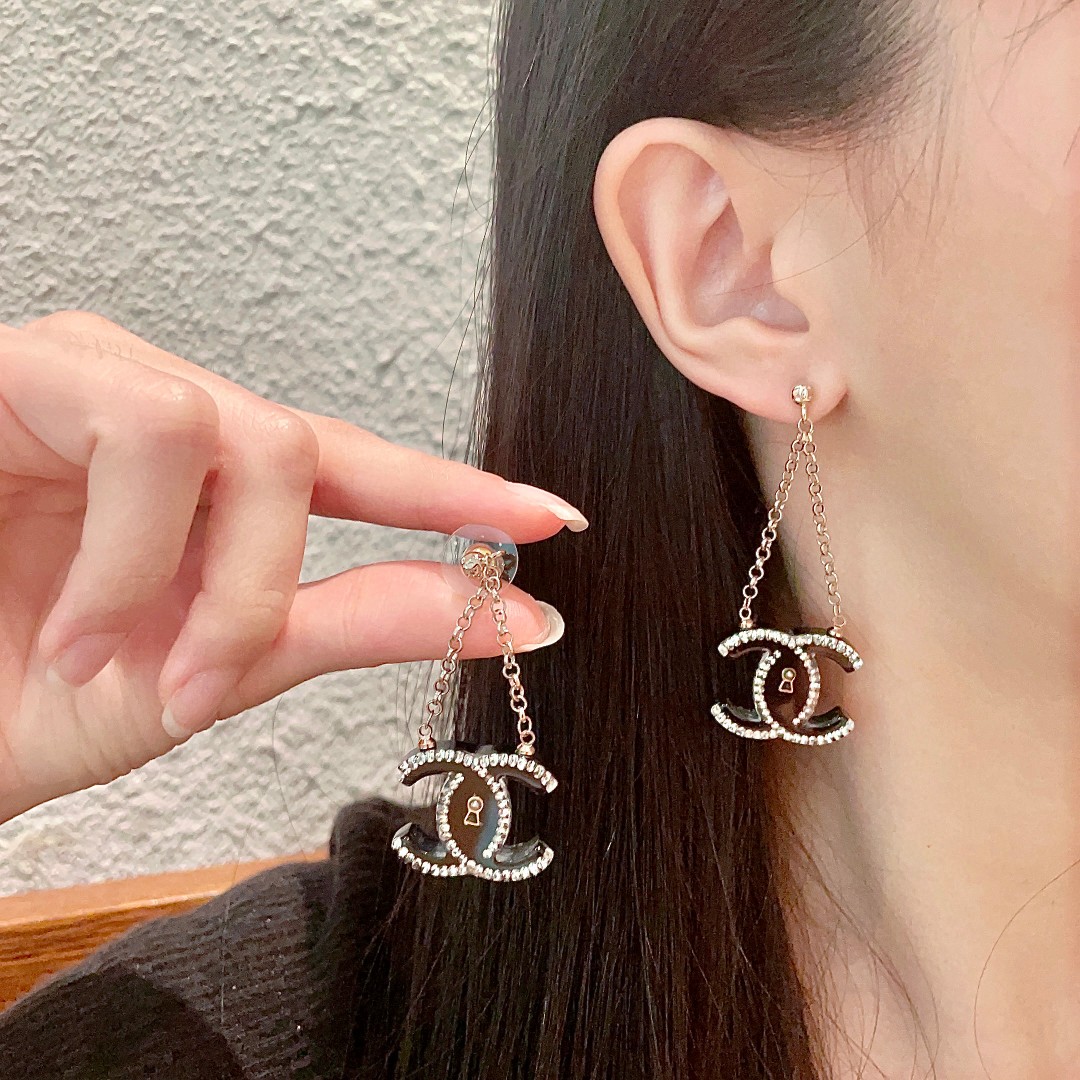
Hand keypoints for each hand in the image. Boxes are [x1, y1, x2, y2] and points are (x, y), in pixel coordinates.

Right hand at [0, 312, 584, 821]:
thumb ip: (361, 621)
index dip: (454, 488)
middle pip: (298, 450)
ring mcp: (91, 379)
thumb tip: (517, 611)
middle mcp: (162, 417)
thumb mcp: (214, 671)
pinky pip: (150, 430)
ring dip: (197, 580)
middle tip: (197, 684)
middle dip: (265, 589)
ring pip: (242, 434)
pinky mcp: (24, 369)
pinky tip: (67, 623)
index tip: (552, 517)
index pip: (356, 467)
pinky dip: (131, 558)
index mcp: (212, 487)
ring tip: (108, 655)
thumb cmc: (24, 696)